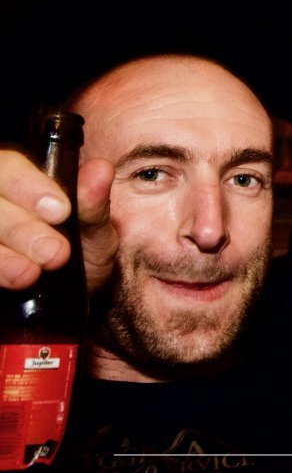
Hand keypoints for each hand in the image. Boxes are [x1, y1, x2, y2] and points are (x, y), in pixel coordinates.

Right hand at [0, 149, 116, 292]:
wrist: (67, 305)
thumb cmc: (80, 257)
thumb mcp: (95, 233)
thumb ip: (94, 203)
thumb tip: (101, 169)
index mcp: (19, 180)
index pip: (9, 166)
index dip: (29, 186)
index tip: (60, 211)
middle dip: (20, 226)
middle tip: (55, 252)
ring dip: (2, 254)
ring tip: (31, 273)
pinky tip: (15, 280)